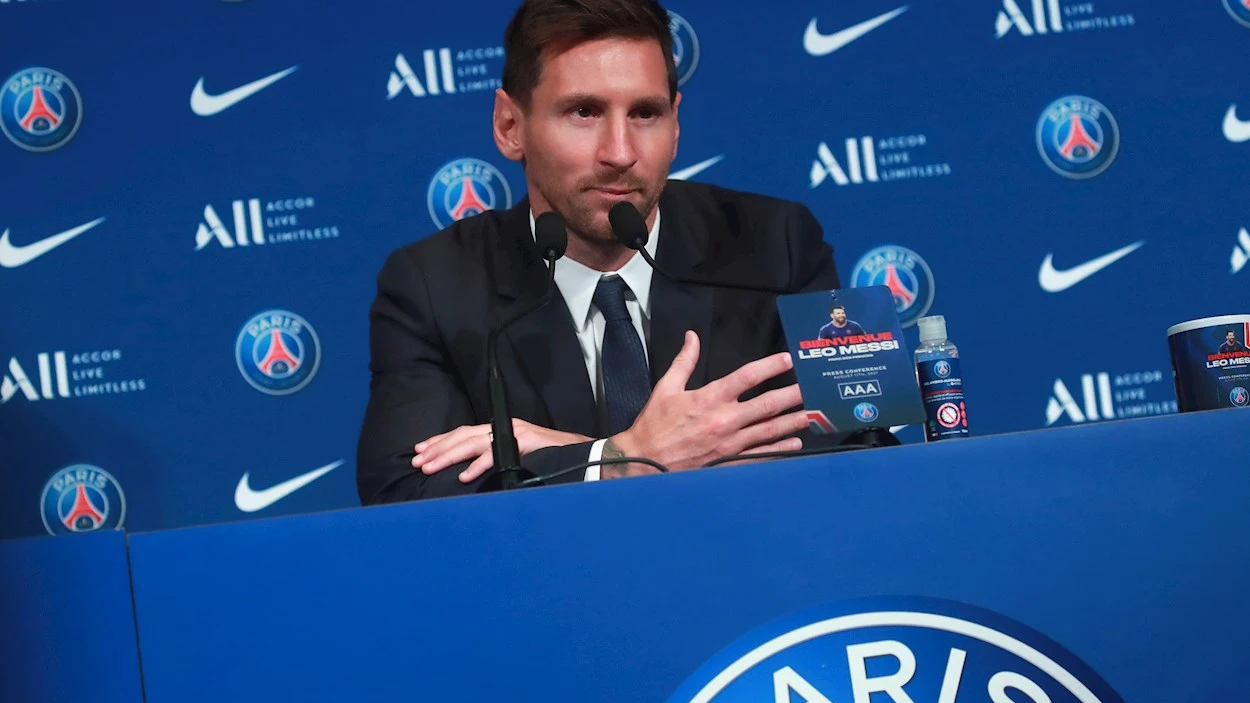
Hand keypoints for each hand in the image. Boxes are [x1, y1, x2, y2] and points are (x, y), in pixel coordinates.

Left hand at [411, 419, 591, 483]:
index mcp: (501, 430)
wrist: (586, 455)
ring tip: (430, 468)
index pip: (464, 433)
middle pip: (463, 436)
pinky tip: (464, 476)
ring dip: (449, 456)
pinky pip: (498, 454)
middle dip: (437, 449)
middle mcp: (505, 428)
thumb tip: (468, 474)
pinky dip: (479, 466)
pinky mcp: (527, 442)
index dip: (441, 442)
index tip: (420, 451)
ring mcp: (516, 433)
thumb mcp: (519, 459)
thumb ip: (497, 461)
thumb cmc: (553, 460)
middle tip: (417, 462)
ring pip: (474, 443)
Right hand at [606, 331, 806, 475]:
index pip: (746, 377)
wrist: (643, 461)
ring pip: (768, 430)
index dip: (770, 366)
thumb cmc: (654, 426)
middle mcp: (724, 420)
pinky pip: (759, 456)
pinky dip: (779, 450)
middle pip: (766, 404)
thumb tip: (692, 337)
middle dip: (792, 394)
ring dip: (792, 421)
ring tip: (812, 413)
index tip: (788, 359)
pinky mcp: (728, 462)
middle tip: (812, 387)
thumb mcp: (666, 388)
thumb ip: (684, 361)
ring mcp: (729, 444)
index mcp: (709, 398)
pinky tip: (795, 444)